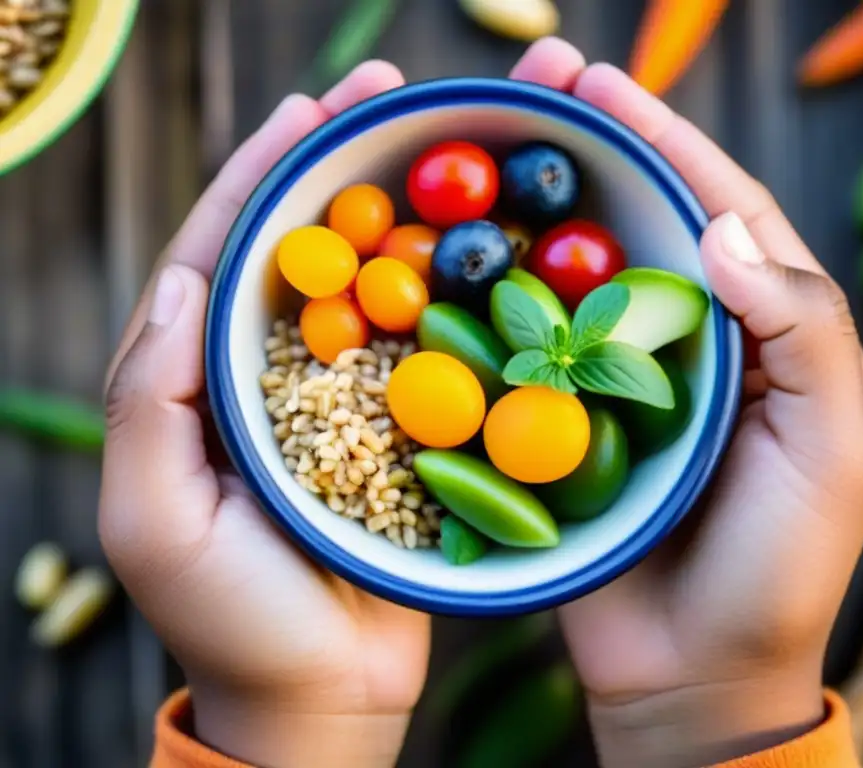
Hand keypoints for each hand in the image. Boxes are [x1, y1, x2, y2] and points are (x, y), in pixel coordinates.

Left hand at [97, 40, 588, 767]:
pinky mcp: (401, 427)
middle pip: (303, 245)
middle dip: (337, 163)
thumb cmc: (231, 618)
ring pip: (369, 282)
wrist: (322, 693)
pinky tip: (483, 245)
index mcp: (201, 380)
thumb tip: (183, 281)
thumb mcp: (157, 517)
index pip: (224, 253)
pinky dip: (449, 289)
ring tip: (443, 142)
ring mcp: (342, 395)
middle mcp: (270, 372)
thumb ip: (151, 400)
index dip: (263, 175)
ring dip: (401, 209)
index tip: (313, 110)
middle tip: (387, 92)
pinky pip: (425, 344)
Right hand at [531, 43, 862, 766]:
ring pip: (576, 271)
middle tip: (533, 82)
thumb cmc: (776, 568)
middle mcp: (692, 342)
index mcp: (767, 333)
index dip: (664, 138)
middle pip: (640, 220)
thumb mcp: (830, 448)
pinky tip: (456, 258)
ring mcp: (622, 381)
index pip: (721, 208)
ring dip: (534, 209)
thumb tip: (721, 231)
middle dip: (591, 148)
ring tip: (484, 144)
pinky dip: (495, 298)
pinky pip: (528, 345)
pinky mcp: (565, 422)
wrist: (692, 672)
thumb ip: (801, 332)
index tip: (601, 84)